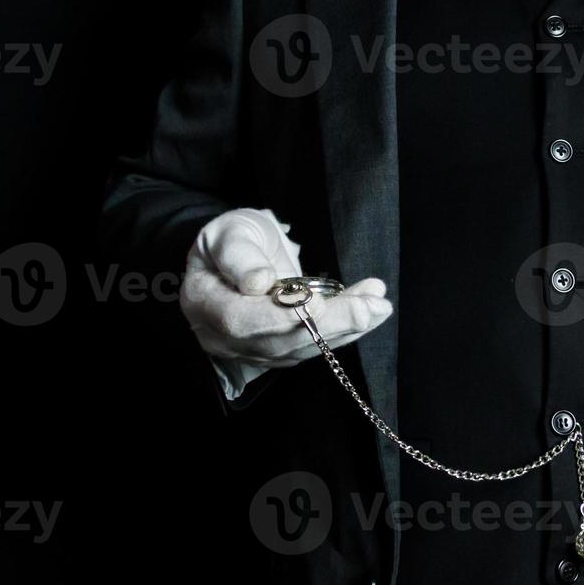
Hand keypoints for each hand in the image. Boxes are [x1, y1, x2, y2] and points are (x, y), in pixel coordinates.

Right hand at [180, 208, 392, 371]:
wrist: (236, 255)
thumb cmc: (229, 238)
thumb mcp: (228, 232)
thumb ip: (239, 255)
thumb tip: (259, 282)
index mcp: (204, 304)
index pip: (240, 320)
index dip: (280, 316)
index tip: (317, 302)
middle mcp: (225, 337)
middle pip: (278, 341)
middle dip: (329, 325)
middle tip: (369, 307)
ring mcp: (252, 350)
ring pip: (302, 347)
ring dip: (347, 327)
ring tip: (379, 304)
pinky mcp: (278, 351)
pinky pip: (314, 344)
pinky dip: (347, 327)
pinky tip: (372, 305)